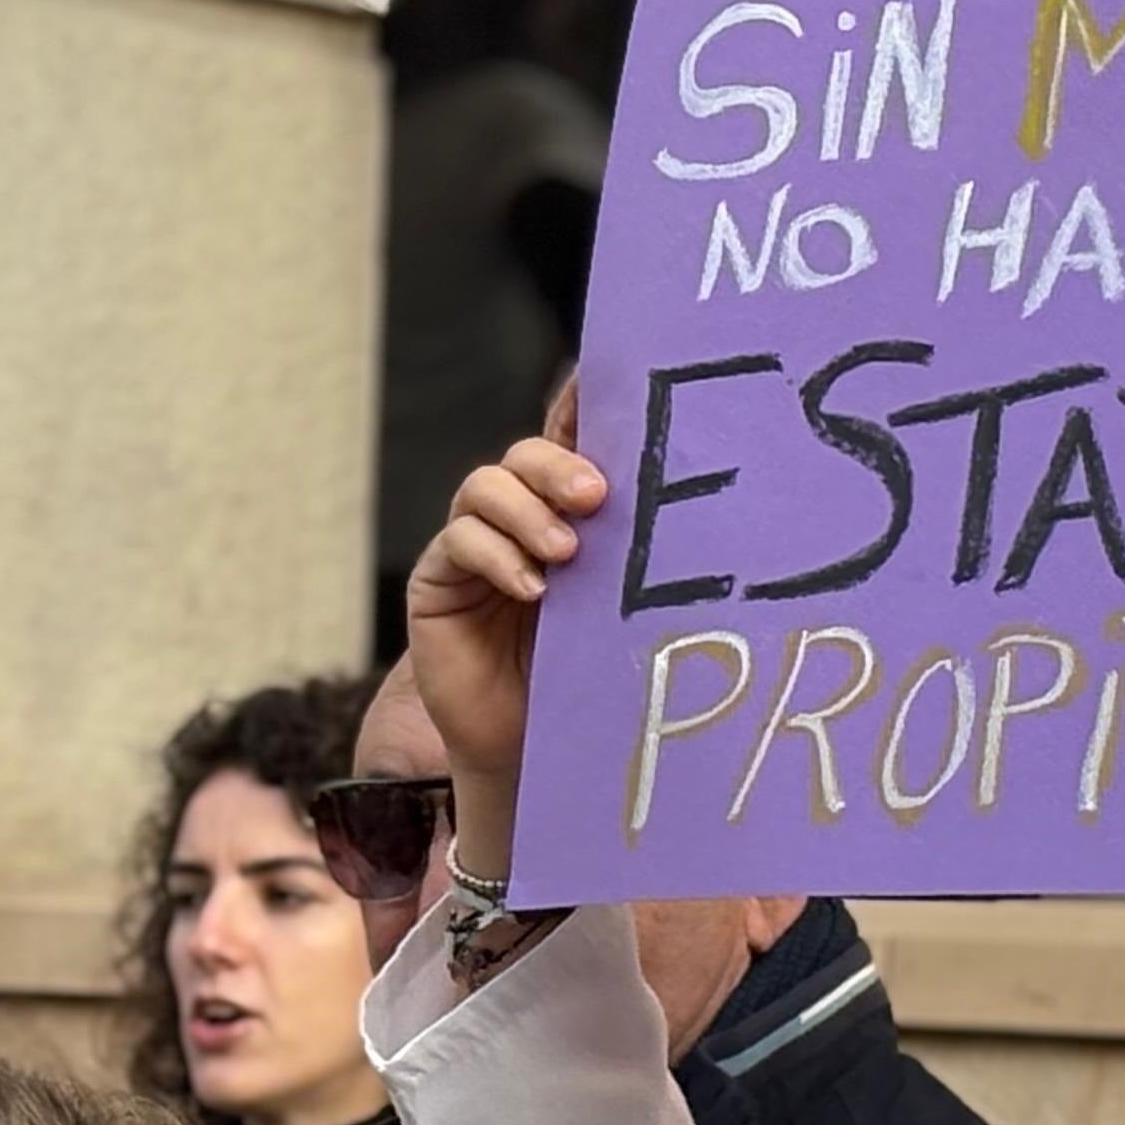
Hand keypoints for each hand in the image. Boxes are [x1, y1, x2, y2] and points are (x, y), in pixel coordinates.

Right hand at [405, 418, 603, 883]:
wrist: (536, 751)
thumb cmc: (590, 677)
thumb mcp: (619, 606)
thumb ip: (631, 553)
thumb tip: (687, 500)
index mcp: (566, 512)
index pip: (572, 440)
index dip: (581, 400)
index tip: (602, 374)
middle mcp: (517, 516)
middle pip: (525, 455)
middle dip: (558, 467)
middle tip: (595, 497)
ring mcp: (473, 544)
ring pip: (485, 485)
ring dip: (526, 510)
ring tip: (564, 555)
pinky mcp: (438, 579)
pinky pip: (458, 541)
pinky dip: (495, 555)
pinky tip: (530, 586)